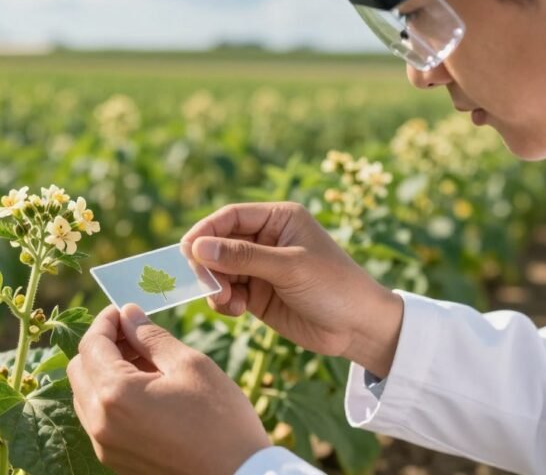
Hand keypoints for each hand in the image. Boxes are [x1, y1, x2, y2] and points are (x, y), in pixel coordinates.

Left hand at [68, 304, 270, 474]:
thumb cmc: (221, 420)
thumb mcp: (190, 365)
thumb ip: (152, 337)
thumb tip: (129, 315)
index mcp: (115, 394)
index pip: (91, 344)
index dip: (106, 321)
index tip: (124, 310)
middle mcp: (100, 423)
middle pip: (79, 369)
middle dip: (102, 345)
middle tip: (135, 333)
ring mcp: (105, 446)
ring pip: (85, 395)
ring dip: (105, 371)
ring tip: (145, 361)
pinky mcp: (116, 460)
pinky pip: (98, 420)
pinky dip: (111, 397)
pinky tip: (145, 389)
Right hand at [181, 202, 402, 375]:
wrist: (358, 327)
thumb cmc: (333, 287)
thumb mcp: (289, 268)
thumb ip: (243, 256)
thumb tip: (198, 247)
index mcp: (278, 219)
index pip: (230, 216)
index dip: (205, 231)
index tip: (187, 251)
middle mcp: (266, 239)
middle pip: (218, 244)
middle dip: (209, 265)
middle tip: (208, 285)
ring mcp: (260, 267)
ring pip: (218, 270)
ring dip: (215, 286)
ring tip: (228, 302)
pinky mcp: (257, 294)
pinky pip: (226, 292)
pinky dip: (223, 301)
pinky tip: (236, 311)